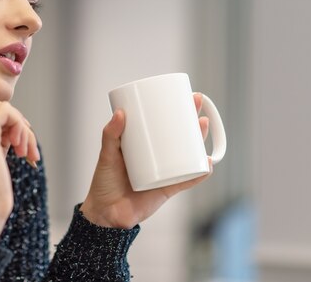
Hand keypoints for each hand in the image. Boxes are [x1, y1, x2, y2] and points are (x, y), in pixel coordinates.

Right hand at [0, 98, 38, 241]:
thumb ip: (0, 136)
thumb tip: (16, 123)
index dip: (8, 121)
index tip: (18, 142)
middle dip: (17, 122)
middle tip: (24, 146)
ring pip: (4, 107)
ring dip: (22, 128)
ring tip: (25, 152)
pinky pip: (7, 112)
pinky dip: (21, 126)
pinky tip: (21, 149)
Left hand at [80, 93, 211, 228]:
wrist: (106, 214)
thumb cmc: (103, 183)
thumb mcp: (106, 155)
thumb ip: (110, 135)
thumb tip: (120, 113)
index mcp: (143, 146)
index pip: (162, 123)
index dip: (174, 110)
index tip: (182, 95)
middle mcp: (157, 158)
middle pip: (179, 135)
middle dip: (191, 120)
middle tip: (196, 105)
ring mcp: (165, 173)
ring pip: (187, 154)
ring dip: (199, 140)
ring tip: (203, 126)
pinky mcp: (168, 189)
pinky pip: (187, 180)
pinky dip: (199, 173)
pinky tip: (207, 162)